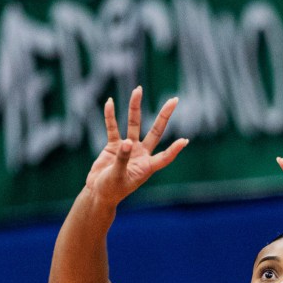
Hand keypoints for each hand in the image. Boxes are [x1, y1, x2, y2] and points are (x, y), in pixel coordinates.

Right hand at [85, 86, 186, 205]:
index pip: (165, 157)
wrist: (97, 192)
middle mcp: (141, 154)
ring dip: (134, 107)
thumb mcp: (117, 177)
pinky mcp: (113, 145)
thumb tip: (126, 142)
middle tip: (174, 100)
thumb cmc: (111, 189)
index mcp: (147, 166)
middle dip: (164, 115)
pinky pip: (112, 128)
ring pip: (134, 124)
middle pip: (156, 131)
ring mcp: (128, 148)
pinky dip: (110, 116)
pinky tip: (110, 102)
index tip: (185, 141)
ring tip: (137, 90)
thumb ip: (122, 159)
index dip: (174, 150)